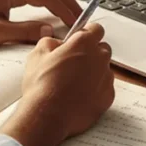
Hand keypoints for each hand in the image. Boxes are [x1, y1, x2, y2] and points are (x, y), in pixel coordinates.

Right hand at [1, 23, 115, 145]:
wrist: (48, 117)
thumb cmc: (42, 86)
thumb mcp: (37, 54)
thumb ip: (50, 42)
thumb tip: (56, 43)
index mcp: (84, 43)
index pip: (96, 29)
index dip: (87, 33)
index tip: (80, 39)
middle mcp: (100, 58)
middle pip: (102, 49)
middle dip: (90, 53)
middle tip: (73, 63)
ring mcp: (106, 78)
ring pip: (103, 69)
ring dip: (93, 72)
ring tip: (73, 84)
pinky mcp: (108, 97)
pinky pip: (105, 88)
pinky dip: (96, 90)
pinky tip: (79, 96)